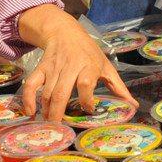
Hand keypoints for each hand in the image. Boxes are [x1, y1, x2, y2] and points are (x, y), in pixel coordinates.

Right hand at [19, 12, 134, 120]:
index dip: (87, 99)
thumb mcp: (106, 66)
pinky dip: (28, 99)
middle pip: (61, 92)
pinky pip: (31, 84)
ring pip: (47, 92)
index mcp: (88, 66)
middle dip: (58, 112)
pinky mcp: (41, 68)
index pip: (85, 83)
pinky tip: (31, 112)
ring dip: (47, 110)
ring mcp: (53, 68)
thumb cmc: (89, 52)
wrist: (65, 32)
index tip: (90, 110)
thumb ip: (118, 87)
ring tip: (51, 124)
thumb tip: (133, 106)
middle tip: (60, 129)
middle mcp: (69, 67)